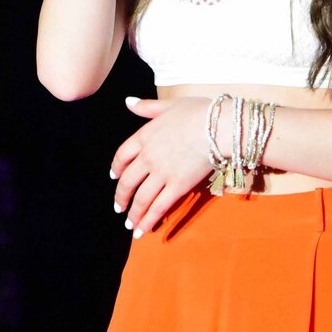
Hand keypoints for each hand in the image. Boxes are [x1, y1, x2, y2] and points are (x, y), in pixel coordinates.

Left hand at [110, 96, 212, 236]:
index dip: (116, 168)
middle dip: (121, 197)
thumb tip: (127, 101)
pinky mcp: (177, 187)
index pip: (122, 155)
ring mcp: (161, 173)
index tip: (114, 177)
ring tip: (130, 225)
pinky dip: (148, 220)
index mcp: (144, 136)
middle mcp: (148, 156)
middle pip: (127, 181)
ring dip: (133, 213)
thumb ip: (146, 106)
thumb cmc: (197, 111)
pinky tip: (142, 230)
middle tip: (119, 208)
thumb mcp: (168, 105)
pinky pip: (158, 207)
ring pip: (141, 198)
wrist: (217, 126)